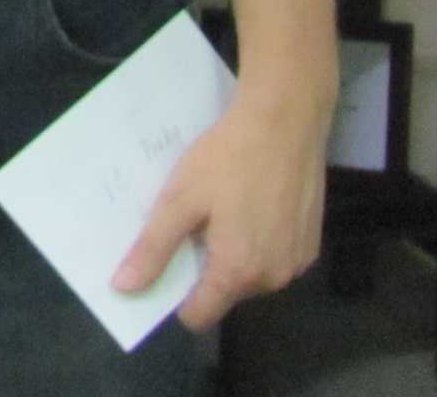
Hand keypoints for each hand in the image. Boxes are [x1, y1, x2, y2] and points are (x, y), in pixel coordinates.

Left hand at [111, 81, 327, 328]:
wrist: (286, 122)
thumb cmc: (227, 159)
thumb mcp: (180, 200)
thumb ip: (153, 249)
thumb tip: (125, 289)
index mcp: (239, 273)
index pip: (200, 315)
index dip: (176, 296)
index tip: (164, 263)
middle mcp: (274, 279)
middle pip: (226, 293)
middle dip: (204, 267)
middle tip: (192, 222)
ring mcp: (297, 263)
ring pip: (251, 275)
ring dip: (233, 254)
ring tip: (221, 210)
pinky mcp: (311, 244)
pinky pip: (274, 257)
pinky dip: (259, 242)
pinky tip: (250, 205)